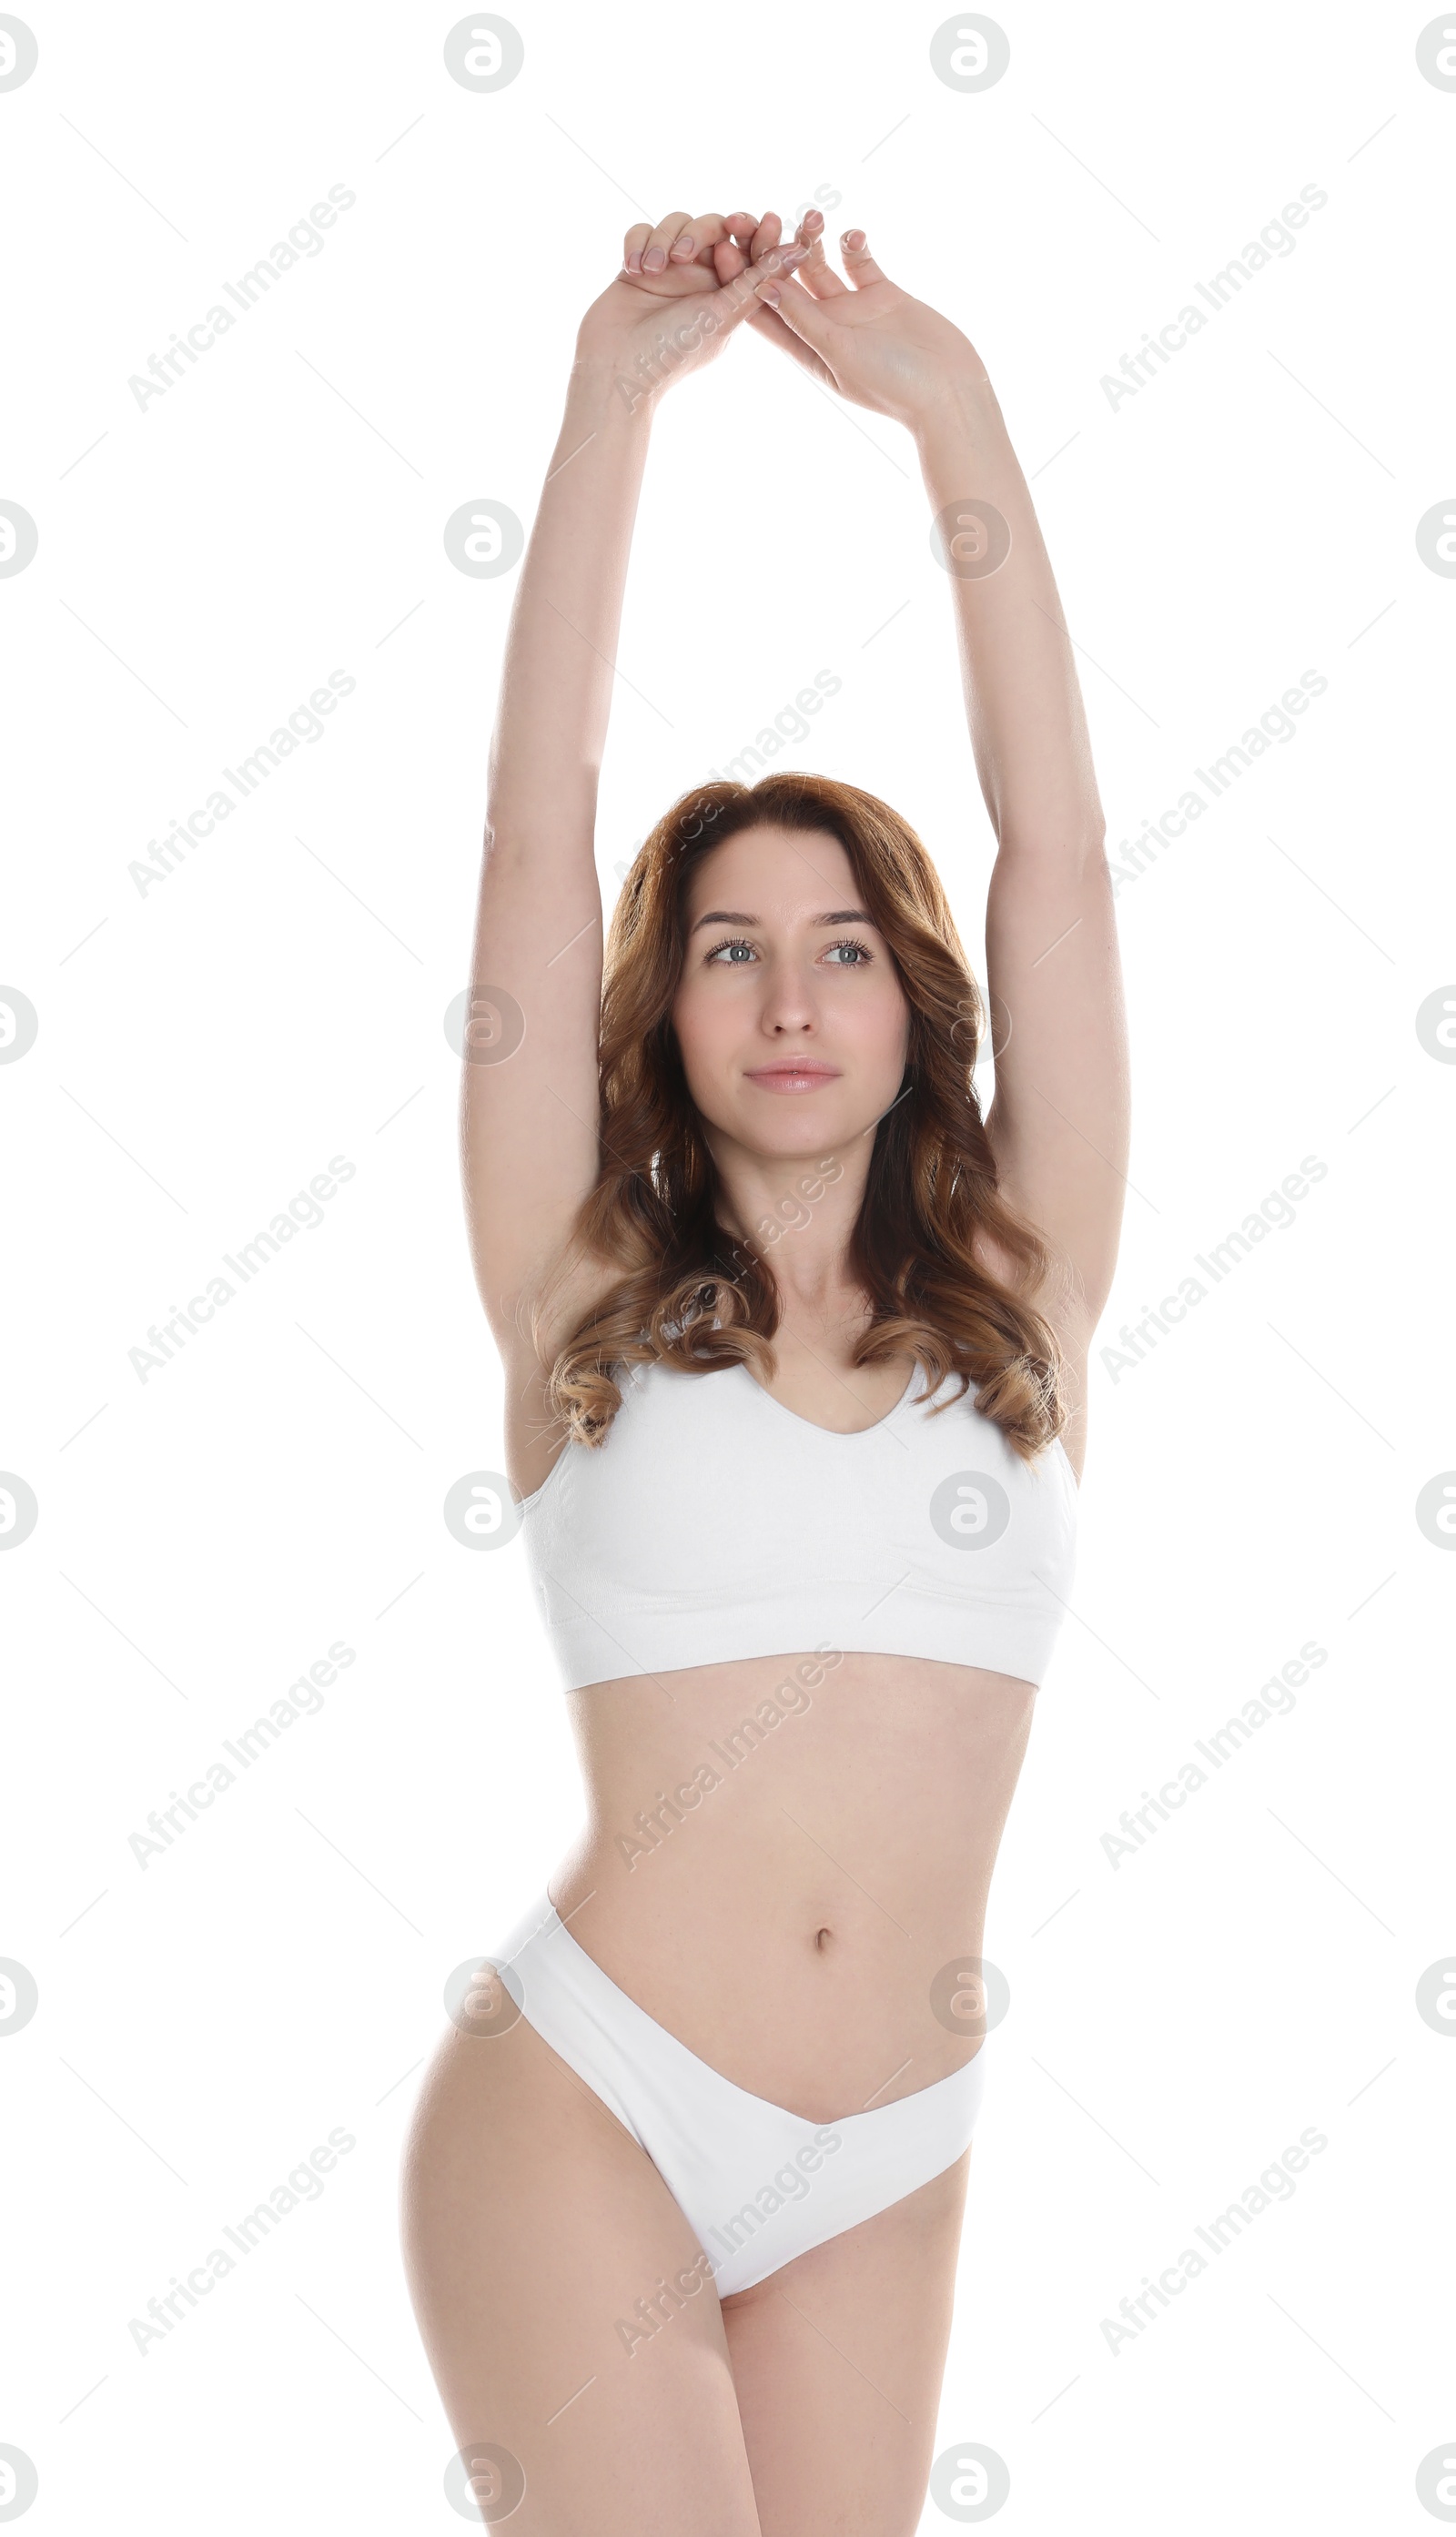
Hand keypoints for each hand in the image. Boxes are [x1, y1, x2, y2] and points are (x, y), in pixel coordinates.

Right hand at [575, 209, 808, 407]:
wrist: (617, 369)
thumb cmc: (673, 352)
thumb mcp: (722, 316)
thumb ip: (758, 282)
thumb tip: (798, 252)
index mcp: (728, 291)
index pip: (747, 247)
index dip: (755, 231)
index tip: (762, 220)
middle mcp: (700, 277)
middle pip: (711, 226)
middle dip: (700, 232)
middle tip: (685, 252)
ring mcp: (668, 269)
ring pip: (675, 222)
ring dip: (662, 239)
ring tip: (652, 271)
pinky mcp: (638, 264)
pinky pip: (641, 231)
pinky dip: (637, 243)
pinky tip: (633, 270)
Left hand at [730, 211, 987, 430]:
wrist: (948, 391)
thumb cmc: (892, 386)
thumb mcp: (840, 352)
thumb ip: (804, 319)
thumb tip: (762, 287)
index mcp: (806, 348)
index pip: (765, 310)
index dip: (743, 280)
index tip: (725, 248)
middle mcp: (825, 326)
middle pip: (788, 281)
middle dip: (774, 250)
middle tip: (762, 216)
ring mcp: (853, 309)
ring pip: (822, 266)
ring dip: (814, 241)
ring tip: (812, 217)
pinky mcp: (883, 294)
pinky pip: (860, 261)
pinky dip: (854, 245)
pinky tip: (852, 234)